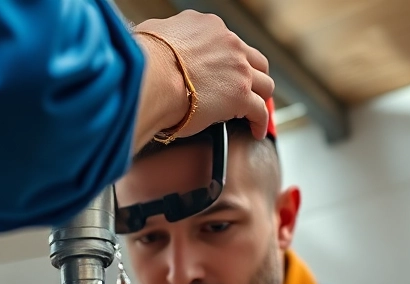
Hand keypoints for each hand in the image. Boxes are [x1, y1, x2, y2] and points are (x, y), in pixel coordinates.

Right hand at [135, 11, 273, 140]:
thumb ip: (164, 37)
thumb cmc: (145, 60)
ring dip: (260, 97)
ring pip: (264, 83)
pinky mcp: (241, 97)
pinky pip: (260, 111)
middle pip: (254, 61)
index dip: (227, 59)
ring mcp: (238, 70)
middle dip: (252, 75)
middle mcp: (229, 44)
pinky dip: (260, 122)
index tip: (222, 71)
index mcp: (209, 27)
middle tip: (246, 89)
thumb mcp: (154, 32)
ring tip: (254, 110)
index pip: (228, 43)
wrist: (152, 77)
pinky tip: (256, 130)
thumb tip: (156, 45)